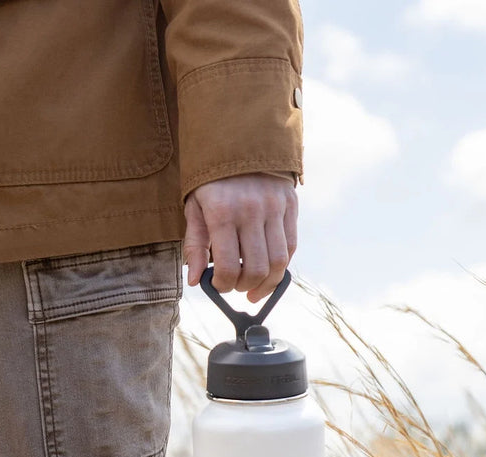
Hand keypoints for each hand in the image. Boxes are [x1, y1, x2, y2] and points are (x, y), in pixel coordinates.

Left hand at [183, 172, 297, 301]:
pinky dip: (281, 264)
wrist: (240, 140)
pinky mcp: (291, 204)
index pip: (227, 266)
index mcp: (222, 213)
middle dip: (245, 287)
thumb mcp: (194, 208)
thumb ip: (194, 245)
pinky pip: (291, 245)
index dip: (223, 285)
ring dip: (268, 283)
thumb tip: (196, 281)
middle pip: (257, 269)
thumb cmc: (211, 180)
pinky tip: (269, 268)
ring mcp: (274, 207)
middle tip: (237, 288)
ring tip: (256, 288)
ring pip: (279, 262)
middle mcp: (251, 211)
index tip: (219, 286)